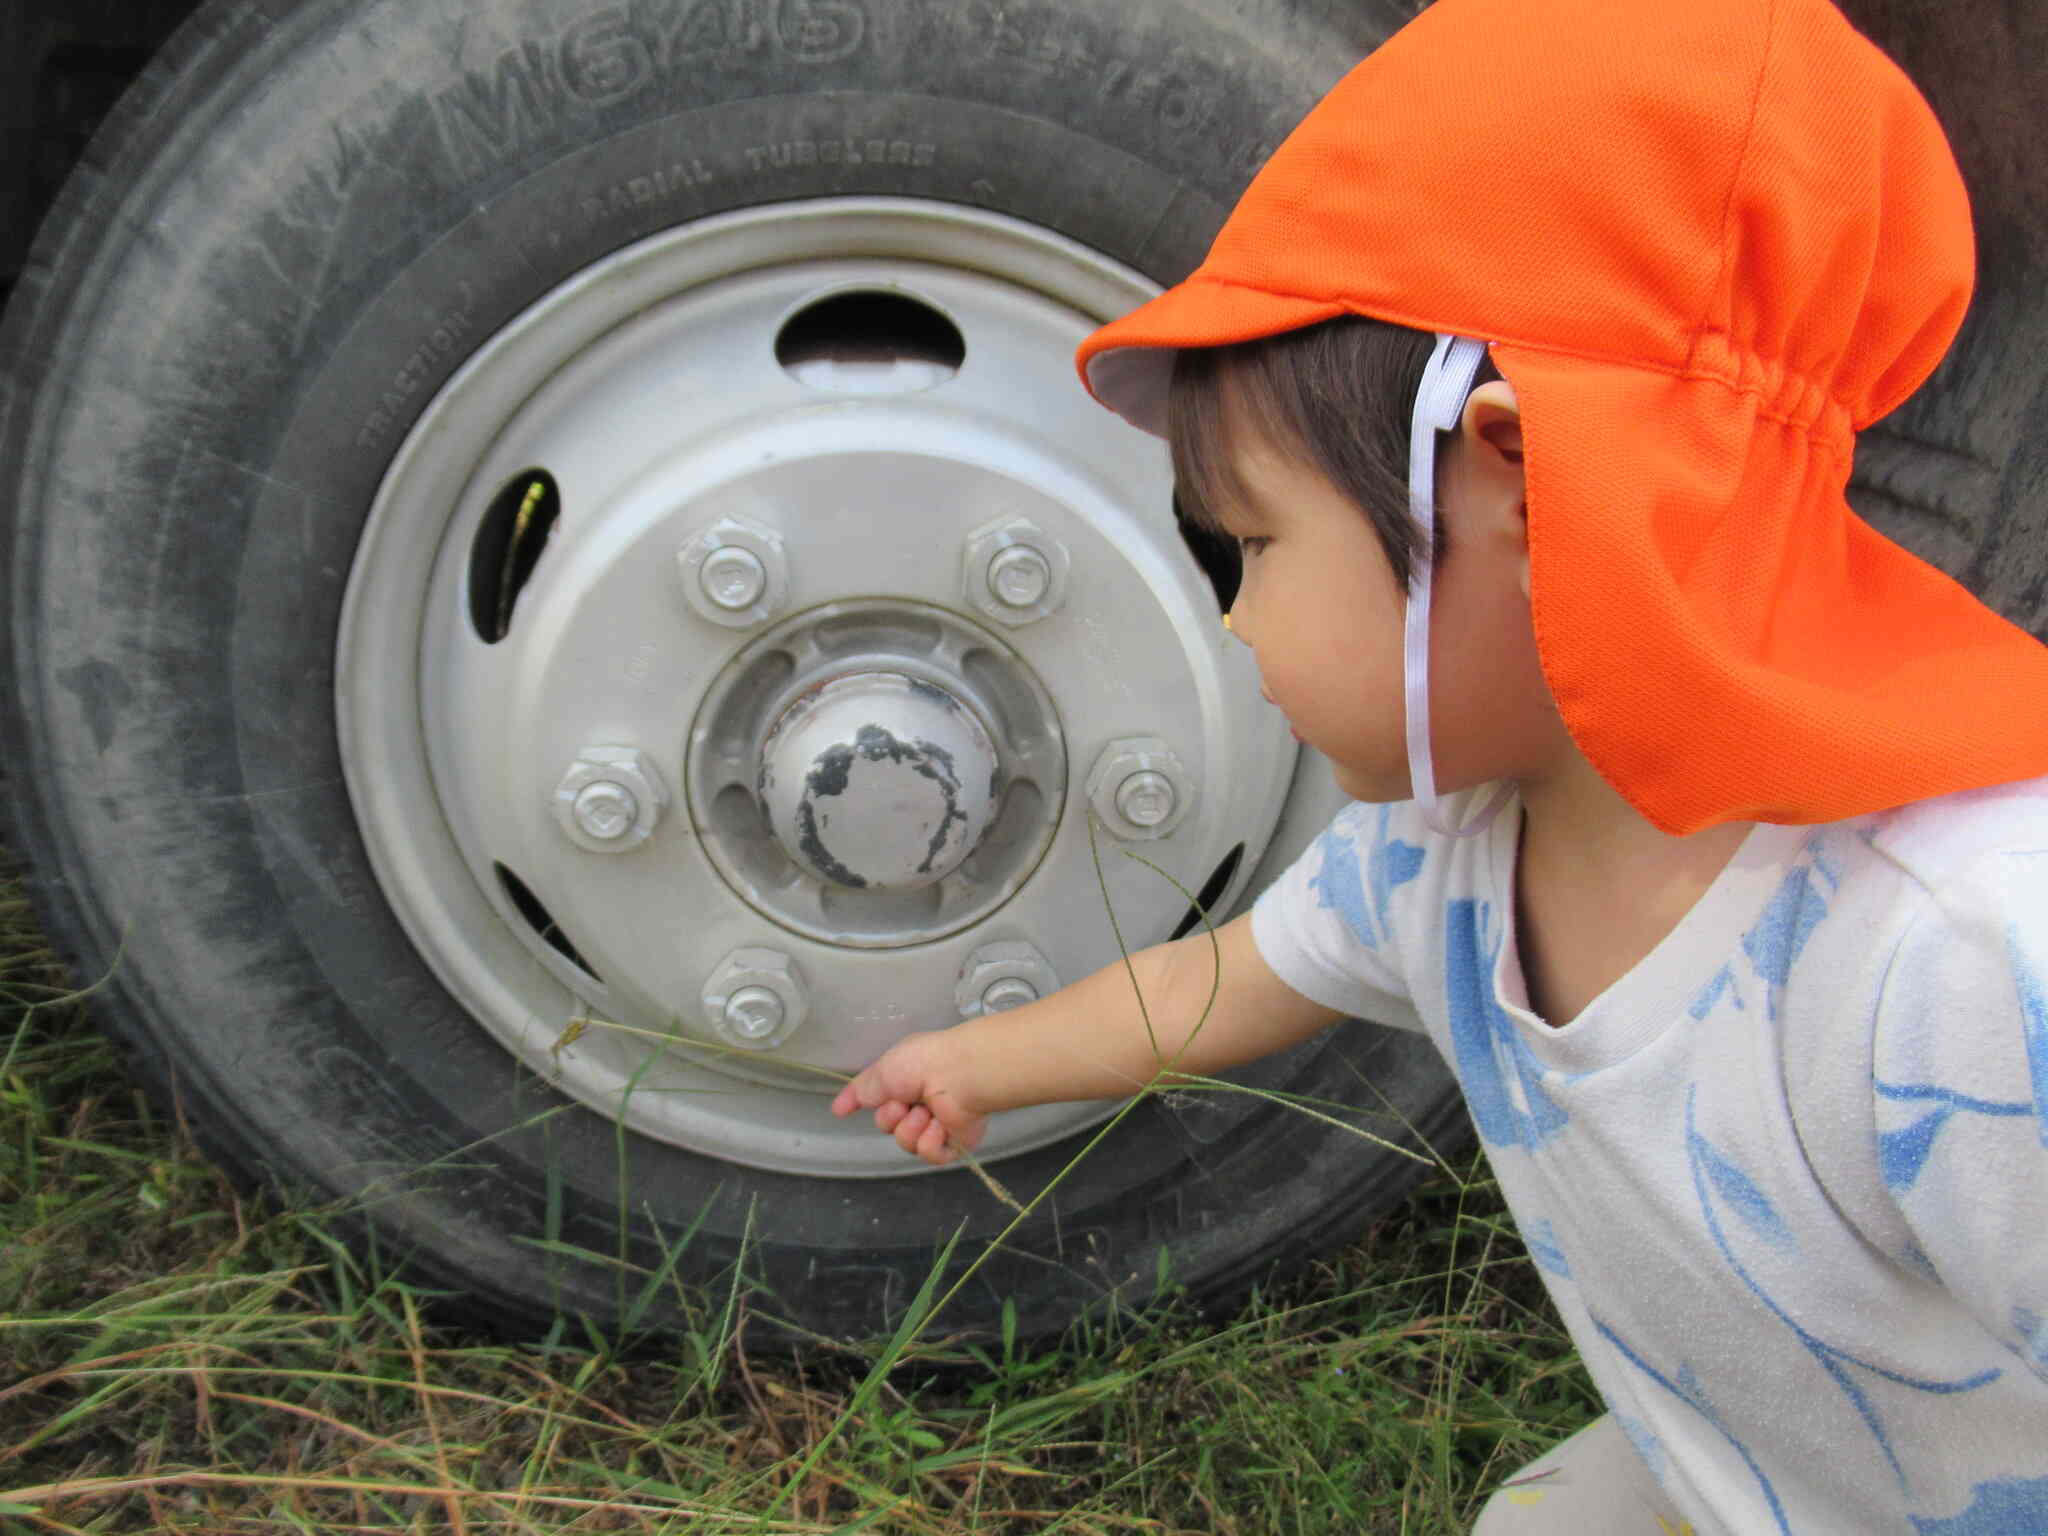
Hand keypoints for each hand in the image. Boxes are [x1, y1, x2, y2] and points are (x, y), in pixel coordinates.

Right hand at [830, 1029, 987, 1165]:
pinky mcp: (955, 1142)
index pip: (878, 1100)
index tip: (843, 1110)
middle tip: (904, 1103)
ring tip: (926, 1113)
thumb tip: (837, 1108)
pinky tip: (939, 1125)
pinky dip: (930, 1142)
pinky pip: (930, 1155)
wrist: (959, 1075)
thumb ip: (860, 1092)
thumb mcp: (881, 1071)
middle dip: (890, 1117)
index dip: (864, 1104)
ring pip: (907, 1144)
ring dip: (911, 1129)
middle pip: (888, 1127)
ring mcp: (938, 1123)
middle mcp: (920, 1102)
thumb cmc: (923, 1063)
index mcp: (905, 1081)